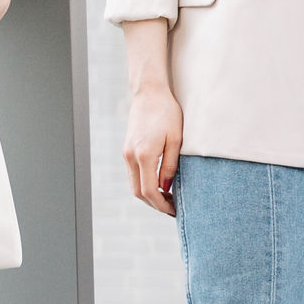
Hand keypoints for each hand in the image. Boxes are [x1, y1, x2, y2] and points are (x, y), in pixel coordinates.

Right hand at [123, 83, 183, 215]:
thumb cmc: (167, 112)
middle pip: (138, 192)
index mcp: (144, 154)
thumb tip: (166, 188)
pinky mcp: (127, 149)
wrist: (149, 93)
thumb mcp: (176, 139)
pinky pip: (133, 174)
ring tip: (167, 198)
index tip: (173, 211)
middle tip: (172, 208)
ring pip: (133, 184)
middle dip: (154, 204)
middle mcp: (131, 156)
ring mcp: (126, 153)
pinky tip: (158, 184)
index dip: (161, 205)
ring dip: (148, 195)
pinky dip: (143, 183)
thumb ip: (171, 166)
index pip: (149, 191)